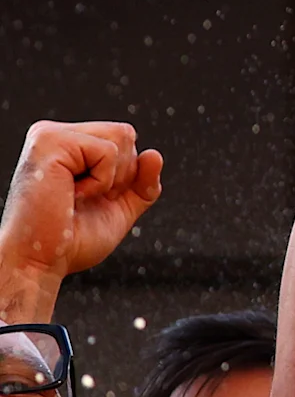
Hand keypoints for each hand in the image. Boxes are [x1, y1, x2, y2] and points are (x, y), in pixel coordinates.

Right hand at [1, 121, 163, 294]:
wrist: (39, 262)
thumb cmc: (71, 240)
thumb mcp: (120, 208)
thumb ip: (142, 182)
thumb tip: (154, 154)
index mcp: (67, 146)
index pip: (124, 139)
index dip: (124, 176)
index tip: (91, 200)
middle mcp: (55, 135)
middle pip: (125, 134)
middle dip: (120, 175)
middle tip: (84, 200)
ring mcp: (49, 135)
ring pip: (121, 137)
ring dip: (110, 178)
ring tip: (75, 196)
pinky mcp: (49, 142)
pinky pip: (108, 151)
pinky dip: (100, 182)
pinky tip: (70, 195)